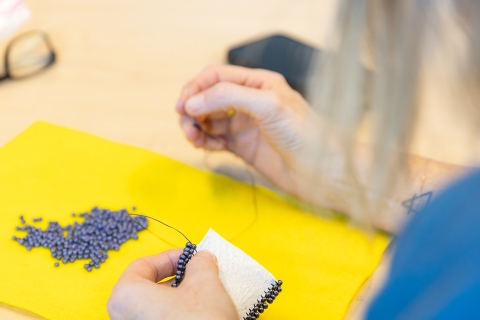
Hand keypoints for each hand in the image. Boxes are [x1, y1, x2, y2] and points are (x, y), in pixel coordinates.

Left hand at [107, 249, 237, 319]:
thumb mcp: (205, 283)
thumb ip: (200, 263)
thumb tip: (200, 259)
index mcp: (125, 297)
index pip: (143, 266)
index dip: (171, 257)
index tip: (191, 257)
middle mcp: (123, 319)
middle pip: (148, 289)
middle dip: (178, 279)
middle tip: (200, 275)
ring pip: (154, 309)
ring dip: (180, 299)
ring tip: (205, 297)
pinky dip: (177, 317)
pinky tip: (199, 316)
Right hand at [176, 65, 319, 196]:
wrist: (320, 172)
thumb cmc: (305, 134)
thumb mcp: (267, 105)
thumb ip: (228, 97)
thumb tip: (193, 102)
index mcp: (258, 83)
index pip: (217, 77)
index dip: (196, 88)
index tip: (183, 105)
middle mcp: (250, 101)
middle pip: (209, 98)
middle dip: (193, 109)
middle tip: (187, 125)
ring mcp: (245, 124)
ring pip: (209, 120)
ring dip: (196, 126)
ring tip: (194, 138)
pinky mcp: (244, 146)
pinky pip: (215, 139)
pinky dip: (205, 141)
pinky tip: (207, 146)